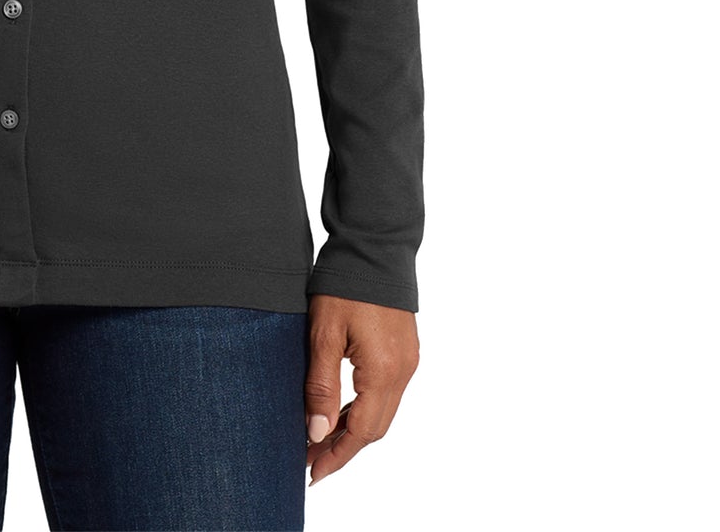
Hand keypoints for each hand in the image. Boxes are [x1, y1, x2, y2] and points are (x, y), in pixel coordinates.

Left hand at [304, 293, 418, 484]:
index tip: (313, 473)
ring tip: (321, 440)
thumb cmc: (344, 285)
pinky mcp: (406, 351)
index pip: (361, 432)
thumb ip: (321, 385)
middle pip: (375, 428)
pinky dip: (364, 409)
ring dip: (354, 430)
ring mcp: (408, 362)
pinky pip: (387, 393)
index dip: (337, 456)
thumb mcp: (323, 334)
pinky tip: (342, 411)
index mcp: (383, 371)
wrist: (374, 246)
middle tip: (311, 459)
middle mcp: (403, 372)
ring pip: (382, 412)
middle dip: (343, 448)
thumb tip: (317, 433)